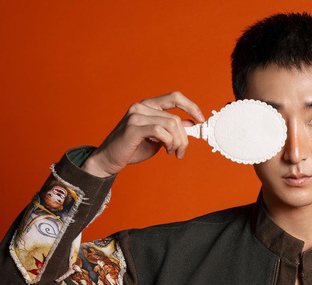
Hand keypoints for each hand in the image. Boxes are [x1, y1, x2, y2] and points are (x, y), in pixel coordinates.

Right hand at [83, 91, 205, 176]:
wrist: (110, 159)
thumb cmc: (132, 148)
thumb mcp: (157, 138)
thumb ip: (171, 130)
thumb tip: (190, 124)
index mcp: (148, 106)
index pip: (174, 97)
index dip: (190, 106)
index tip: (201, 119)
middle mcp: (142, 106)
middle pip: (175, 118)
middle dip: (184, 138)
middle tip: (181, 152)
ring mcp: (137, 115)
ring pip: (171, 124)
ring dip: (177, 142)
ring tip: (172, 152)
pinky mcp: (133, 127)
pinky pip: (160, 131)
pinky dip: (168, 142)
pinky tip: (165, 150)